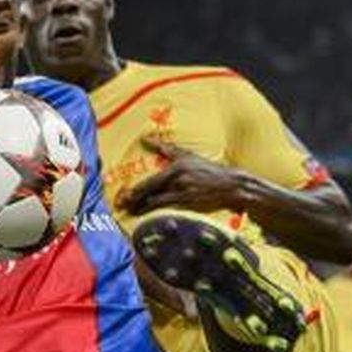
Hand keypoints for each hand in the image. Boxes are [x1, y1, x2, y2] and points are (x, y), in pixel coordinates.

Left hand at [120, 135, 242, 214]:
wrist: (229, 184)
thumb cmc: (206, 168)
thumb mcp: (187, 155)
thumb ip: (165, 148)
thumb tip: (145, 139)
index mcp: (177, 167)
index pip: (152, 180)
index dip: (137, 189)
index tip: (125, 193)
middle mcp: (179, 179)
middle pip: (151, 191)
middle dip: (135, 198)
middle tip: (122, 203)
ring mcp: (184, 192)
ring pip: (157, 201)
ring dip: (142, 206)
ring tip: (130, 209)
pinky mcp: (189, 202)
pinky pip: (168, 207)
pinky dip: (155, 209)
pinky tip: (145, 212)